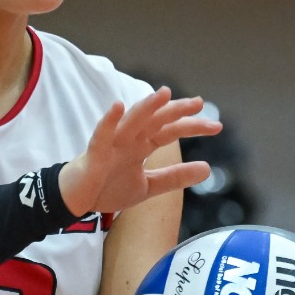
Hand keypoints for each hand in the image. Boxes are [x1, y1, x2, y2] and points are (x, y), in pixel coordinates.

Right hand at [59, 88, 219, 217]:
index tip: (216, 126)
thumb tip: (208, 168)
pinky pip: (102, 135)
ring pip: (132, 122)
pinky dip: (109, 121)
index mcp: (142, 145)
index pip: (171, 131)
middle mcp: (130, 139)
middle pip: (156, 121)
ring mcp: (112, 144)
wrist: (77, 201)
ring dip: (146, 107)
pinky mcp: (95, 154)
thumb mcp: (149, 186)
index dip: (192, 127)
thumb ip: (175, 177)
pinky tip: (118, 107)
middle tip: (199, 103)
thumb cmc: (109, 187)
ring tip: (163, 94)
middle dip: (176, 111)